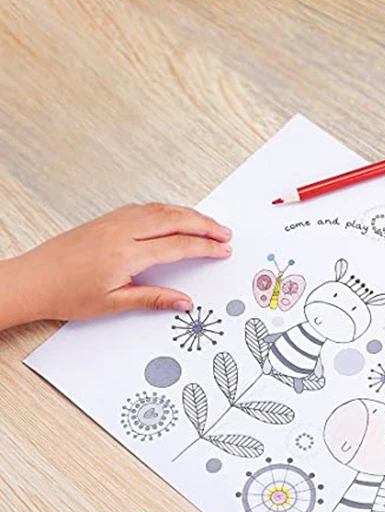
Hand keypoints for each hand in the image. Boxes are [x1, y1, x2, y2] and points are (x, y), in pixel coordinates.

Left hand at [0, 203, 231, 328]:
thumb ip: (153, 298)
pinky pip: (144, 208)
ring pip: (160, 210)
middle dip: (204, 225)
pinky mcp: (105, 220)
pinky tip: (173, 215)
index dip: (205, 247)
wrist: (33, 280)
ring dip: (188, 214)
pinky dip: (166, 210)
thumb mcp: (114, 303)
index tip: (223, 250)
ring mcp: (113, 222)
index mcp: (126, 254)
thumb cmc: (66, 293)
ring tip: (207, 223)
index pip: (178, 245)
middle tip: (225, 233)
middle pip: (174, 220)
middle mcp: (121, 232)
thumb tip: (182, 300)